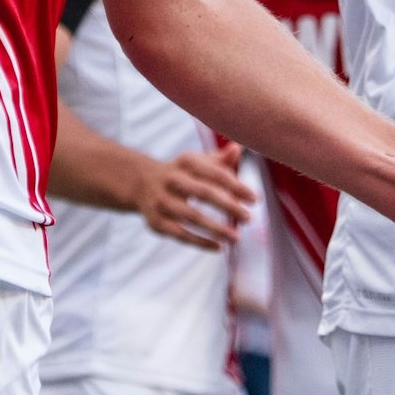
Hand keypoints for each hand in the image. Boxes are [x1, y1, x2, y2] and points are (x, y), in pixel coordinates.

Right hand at [133, 143, 255, 250]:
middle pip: (204, 192)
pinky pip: (181, 234)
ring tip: (236, 237)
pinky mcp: (156, 222)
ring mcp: (162, 201)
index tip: (254, 199)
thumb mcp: (196, 162)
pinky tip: (220, 247)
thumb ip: (219, 159)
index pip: (214, 173)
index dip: (235, 186)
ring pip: (192, 217)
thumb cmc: (180, 172)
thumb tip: (239, 148)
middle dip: (228, 206)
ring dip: (216, 228)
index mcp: (186, 162)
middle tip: (249, 218)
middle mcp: (171, 179)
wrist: (140, 183)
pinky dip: (201, 242)